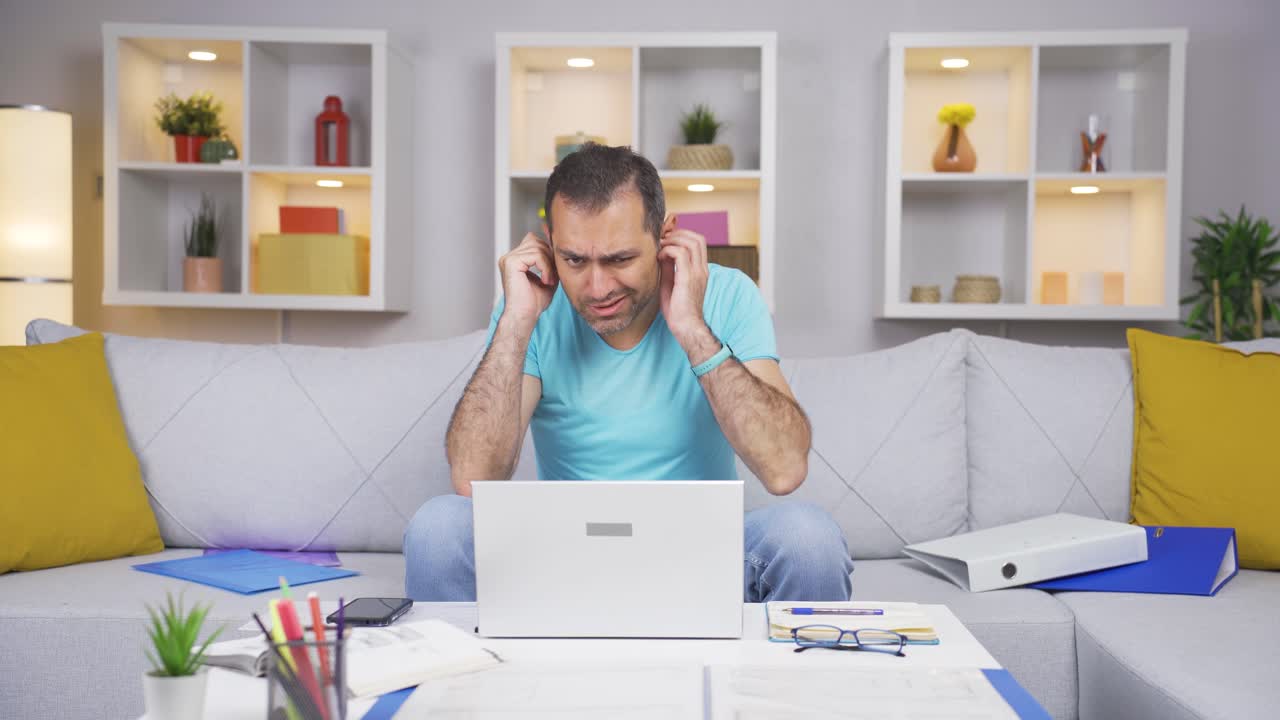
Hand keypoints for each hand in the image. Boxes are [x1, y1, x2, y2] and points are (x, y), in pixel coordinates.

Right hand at [498, 232, 557, 330]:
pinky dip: (545, 267)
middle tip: (552, 277)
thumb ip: (550, 261)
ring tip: (549, 281)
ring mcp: (508, 259)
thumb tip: (556, 242)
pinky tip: (545, 281)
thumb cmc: (534, 302)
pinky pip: (536, 255)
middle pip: (537, 242)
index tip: (554, 271)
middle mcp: (509, 257)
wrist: (524, 316)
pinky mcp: (511, 262)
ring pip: (538, 248)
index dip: (548, 253)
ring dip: (548, 265)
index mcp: (515, 260)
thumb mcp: (547, 276)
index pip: (534, 242)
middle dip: (549, 258)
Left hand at [659, 226, 713, 354]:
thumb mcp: (671, 284)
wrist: (686, 328)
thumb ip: (669, 268)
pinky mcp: (688, 278)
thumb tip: (661, 254)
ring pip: (691, 242)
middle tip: (662, 241)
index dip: (682, 236)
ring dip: (672, 240)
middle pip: (697, 238)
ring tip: (660, 248)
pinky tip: (659, 258)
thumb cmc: (678, 311)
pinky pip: (680, 254)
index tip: (665, 241)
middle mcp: (702, 269)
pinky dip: (668, 250)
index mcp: (700, 271)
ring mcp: (697, 273)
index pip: (698, 243)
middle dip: (678, 234)